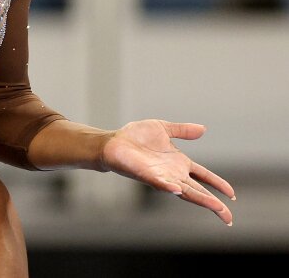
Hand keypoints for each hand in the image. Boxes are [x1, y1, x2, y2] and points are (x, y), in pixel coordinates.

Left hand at [102, 119, 234, 224]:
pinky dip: (169, 187)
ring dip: (199, 199)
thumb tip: (203, 129)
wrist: (114, 142)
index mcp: (179, 163)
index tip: (232, 195)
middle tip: (229, 217)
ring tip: (215, 207)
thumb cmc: (136, 136)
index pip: (203, 176)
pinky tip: (178, 190)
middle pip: (198, 191)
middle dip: (213, 204)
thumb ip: (182, 130)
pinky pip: (160, 183)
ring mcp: (161, 176)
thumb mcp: (163, 128)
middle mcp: (173, 173)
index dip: (217, 184)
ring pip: (184, 191)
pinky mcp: (147, 175)